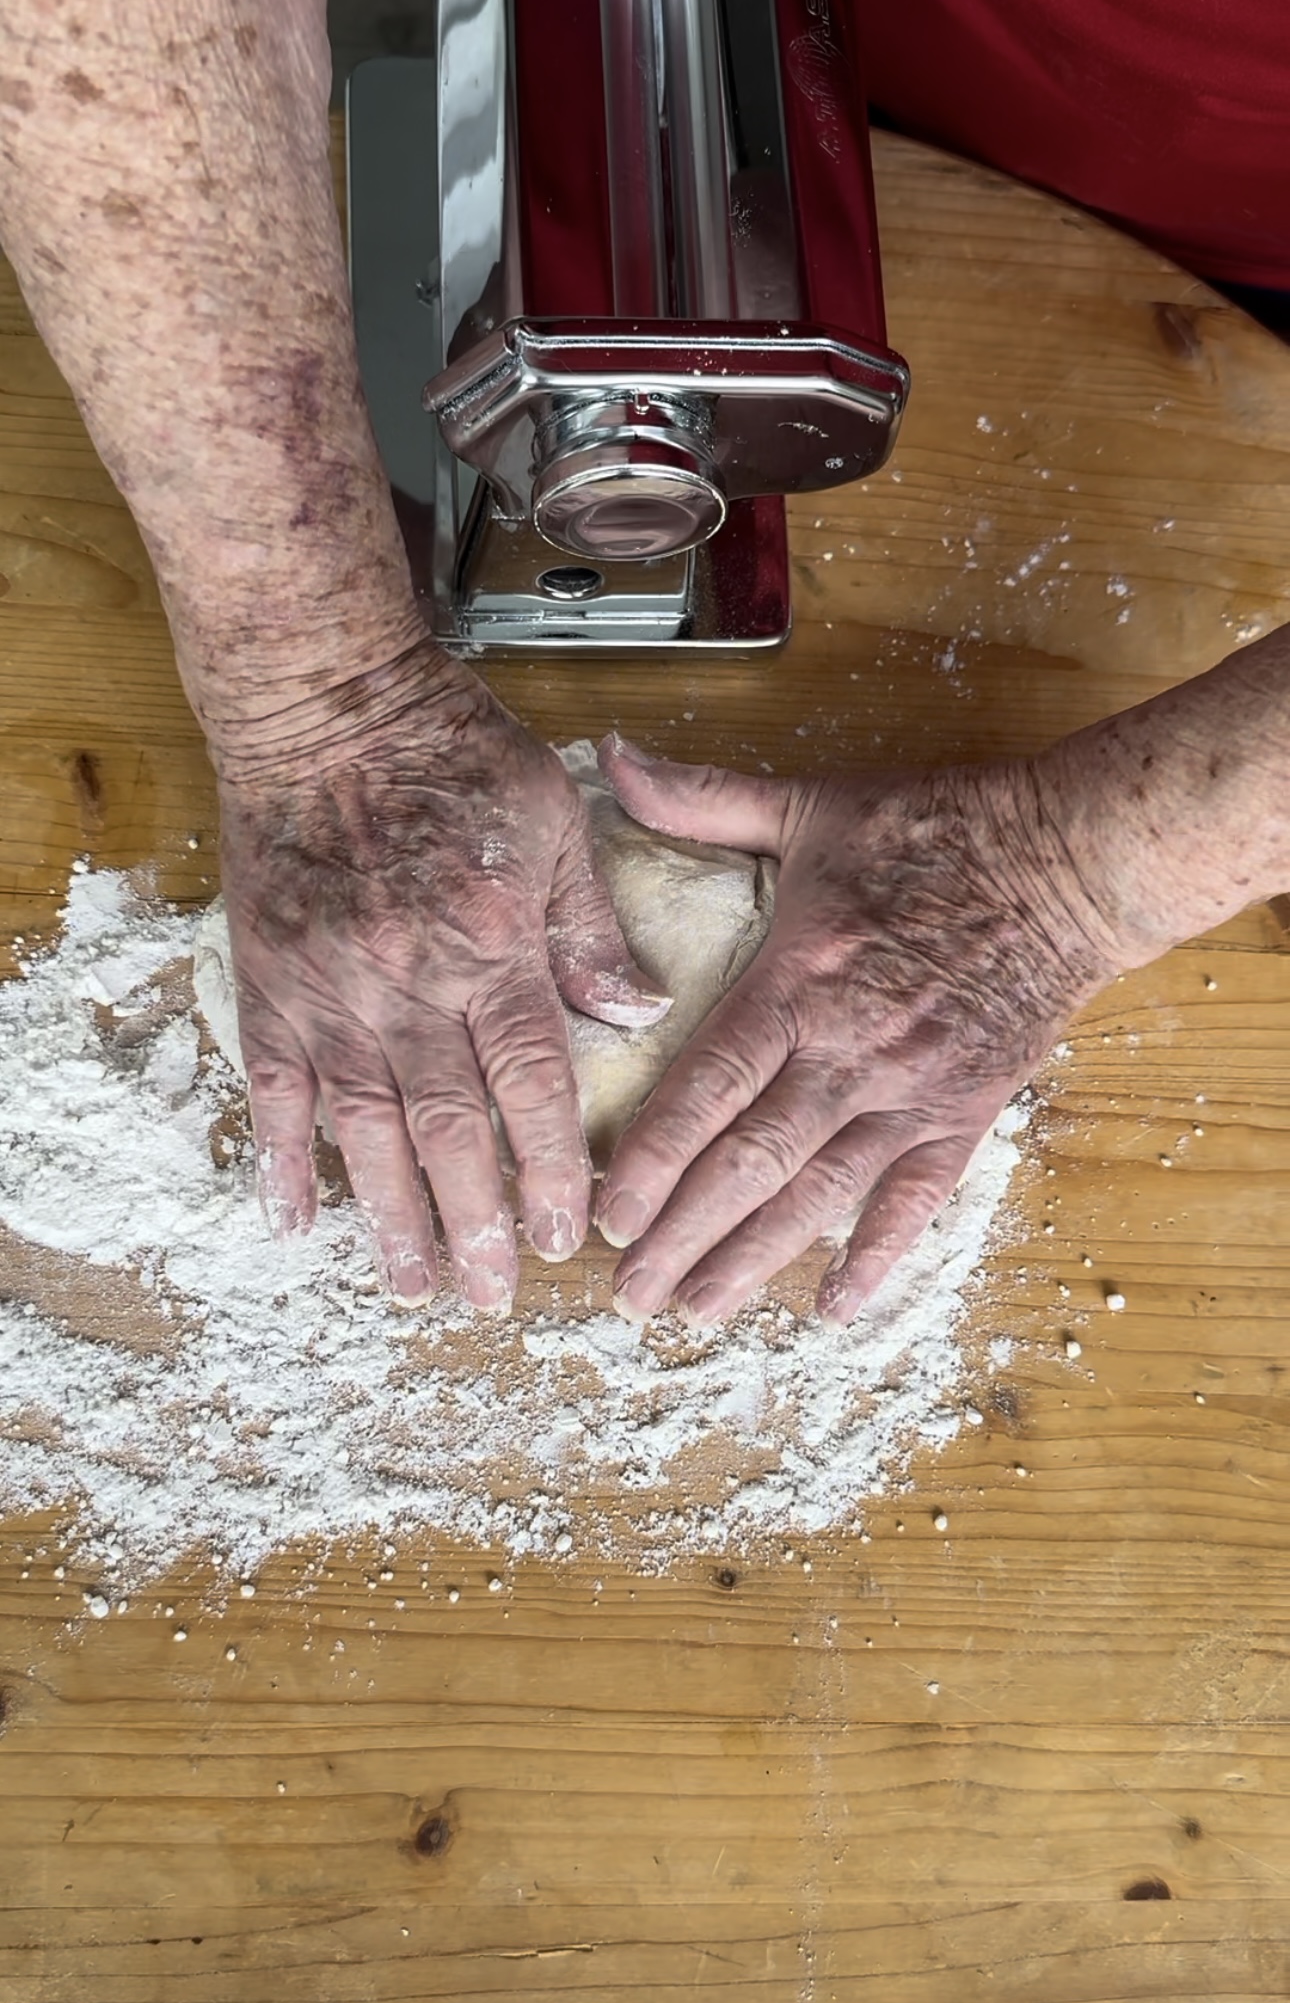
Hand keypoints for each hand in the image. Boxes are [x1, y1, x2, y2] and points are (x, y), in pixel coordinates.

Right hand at [217, 660, 668, 1310]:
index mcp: (494, 948)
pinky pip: (273, 1089)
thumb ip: (591, 928)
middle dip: (475, 1223)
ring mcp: (333, 992)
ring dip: (388, 1217)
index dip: (550, 1169)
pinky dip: (283, 1159)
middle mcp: (412, 985)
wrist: (326, 705)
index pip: (532, 1085)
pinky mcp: (272, 985)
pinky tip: (295, 1223)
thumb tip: (640, 1012)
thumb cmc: (453, 754)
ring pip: (365, 1128)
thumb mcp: (555, 824)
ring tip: (411, 1286)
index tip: (567, 1236)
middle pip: (448, 1130)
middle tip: (491, 1298)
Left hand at [594, 736, 1124, 1326]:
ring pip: (817, 1196)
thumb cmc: (932, 830)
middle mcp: (845, 1052)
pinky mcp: (963, 1113)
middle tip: (627, 1293)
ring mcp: (908, 1092)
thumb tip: (610, 758)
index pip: (704, 1090)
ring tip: (696, 1311)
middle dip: (680, 1236)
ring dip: (753, 1261)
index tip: (604, 1215)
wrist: (1064, 861)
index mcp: (795, 982)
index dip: (650, 1161)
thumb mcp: (808, 804)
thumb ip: (701, 799)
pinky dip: (875, 1259)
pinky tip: (833, 1308)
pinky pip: (915, 1203)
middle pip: (746, 1163)